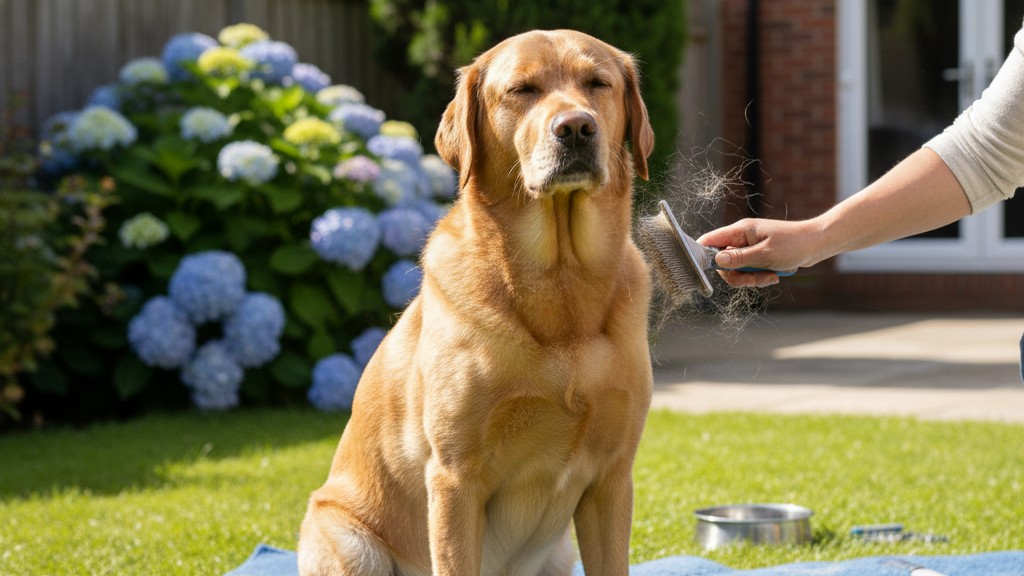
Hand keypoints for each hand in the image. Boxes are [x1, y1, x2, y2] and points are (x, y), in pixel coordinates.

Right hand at [697, 218, 817, 287]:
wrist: (817, 244)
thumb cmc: (794, 245)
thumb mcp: (765, 254)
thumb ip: (739, 258)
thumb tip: (716, 260)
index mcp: (740, 231)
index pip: (710, 240)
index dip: (704, 255)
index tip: (711, 270)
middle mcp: (742, 238)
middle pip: (723, 262)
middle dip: (736, 275)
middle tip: (753, 279)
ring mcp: (750, 247)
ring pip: (737, 270)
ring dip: (750, 278)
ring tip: (769, 276)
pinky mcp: (758, 256)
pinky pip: (749, 271)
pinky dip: (759, 277)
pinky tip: (774, 275)